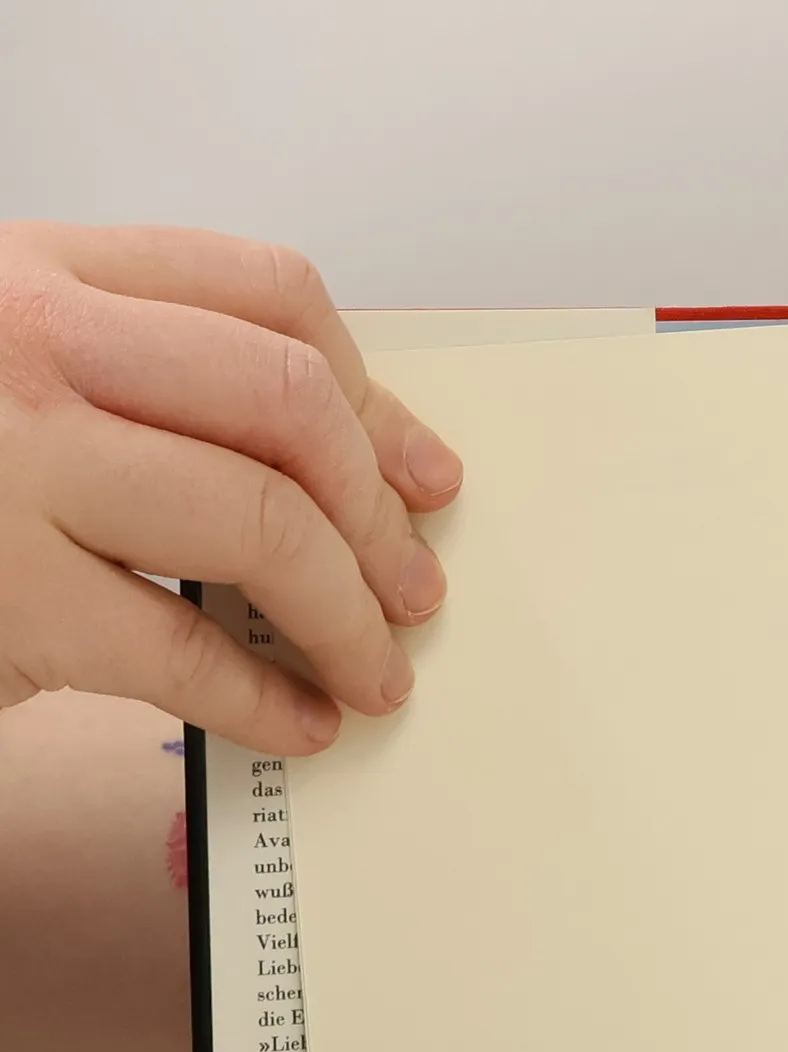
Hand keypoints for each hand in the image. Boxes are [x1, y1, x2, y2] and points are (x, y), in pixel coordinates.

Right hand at [0, 222, 462, 754]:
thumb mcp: (23, 370)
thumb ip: (155, 381)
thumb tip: (358, 464)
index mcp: (47, 274)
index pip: (268, 295)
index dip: (377, 401)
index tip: (426, 478)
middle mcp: (33, 347)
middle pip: (288, 404)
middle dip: (378, 517)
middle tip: (411, 592)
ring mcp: (11, 465)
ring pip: (261, 521)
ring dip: (349, 615)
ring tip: (374, 669)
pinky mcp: (2, 592)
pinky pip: (183, 650)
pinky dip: (267, 702)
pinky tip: (299, 722)